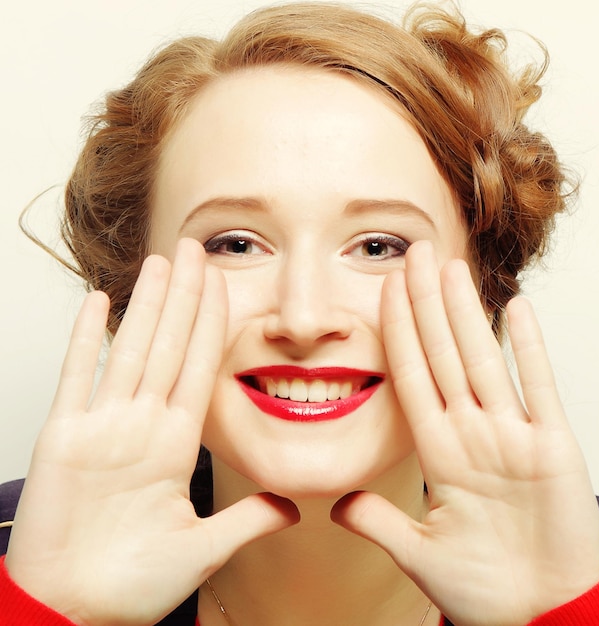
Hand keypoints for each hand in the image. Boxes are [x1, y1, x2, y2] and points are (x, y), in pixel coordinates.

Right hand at [6, 239, 298, 625]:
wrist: (73, 609)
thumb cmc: (132, 585)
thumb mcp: (202, 550)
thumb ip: (246, 523)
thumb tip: (292, 506)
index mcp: (176, 445)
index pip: (199, 367)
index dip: (212, 325)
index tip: (223, 284)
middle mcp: (143, 425)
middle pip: (169, 345)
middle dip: (184, 297)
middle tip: (194, 249)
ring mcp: (104, 426)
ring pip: (131, 349)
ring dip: (146, 305)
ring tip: (159, 262)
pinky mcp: (63, 437)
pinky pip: (78, 378)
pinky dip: (87, 340)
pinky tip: (100, 303)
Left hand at [332, 240, 598, 625]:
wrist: (543, 617)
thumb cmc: (486, 590)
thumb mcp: (420, 553)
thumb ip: (379, 523)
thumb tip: (336, 505)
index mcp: (440, 454)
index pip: (411, 376)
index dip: (397, 332)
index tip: (384, 291)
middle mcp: (472, 434)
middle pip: (443, 354)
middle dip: (426, 304)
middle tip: (414, 254)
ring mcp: (512, 436)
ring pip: (483, 360)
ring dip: (467, 313)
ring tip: (452, 268)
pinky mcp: (553, 448)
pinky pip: (540, 388)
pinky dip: (530, 349)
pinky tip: (518, 309)